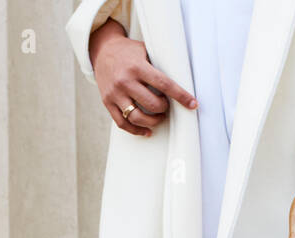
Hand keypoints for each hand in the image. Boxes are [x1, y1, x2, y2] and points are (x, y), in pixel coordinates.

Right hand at [89, 18, 195, 135]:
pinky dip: (136, 130)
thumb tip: (182, 79)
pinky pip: (122, 123)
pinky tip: (147, 130)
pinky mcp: (107, 102)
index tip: (193, 104)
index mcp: (137, 67)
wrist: (102, 50)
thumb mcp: (144, 50)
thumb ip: (159, 64)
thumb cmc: (128, 51)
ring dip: (153, 121)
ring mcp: (115, 93)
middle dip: (164, 108)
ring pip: (137, 117)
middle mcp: (125, 81)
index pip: (164, 84)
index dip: (180, 96)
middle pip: (152, 104)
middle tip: (167, 106)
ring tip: (159, 117)